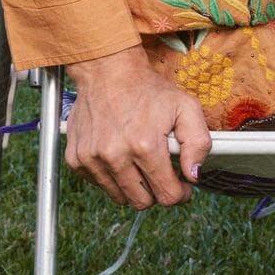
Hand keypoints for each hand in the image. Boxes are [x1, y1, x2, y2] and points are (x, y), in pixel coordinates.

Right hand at [65, 45, 211, 207]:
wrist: (107, 72)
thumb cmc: (148, 90)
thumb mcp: (186, 107)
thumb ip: (198, 143)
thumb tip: (194, 175)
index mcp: (144, 146)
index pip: (166, 196)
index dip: (179, 194)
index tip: (182, 185)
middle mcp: (114, 156)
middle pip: (142, 202)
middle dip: (156, 191)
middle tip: (161, 172)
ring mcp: (92, 159)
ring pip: (120, 197)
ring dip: (134, 185)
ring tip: (140, 160)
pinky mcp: (76, 159)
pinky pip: (100, 185)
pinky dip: (113, 177)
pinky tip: (120, 155)